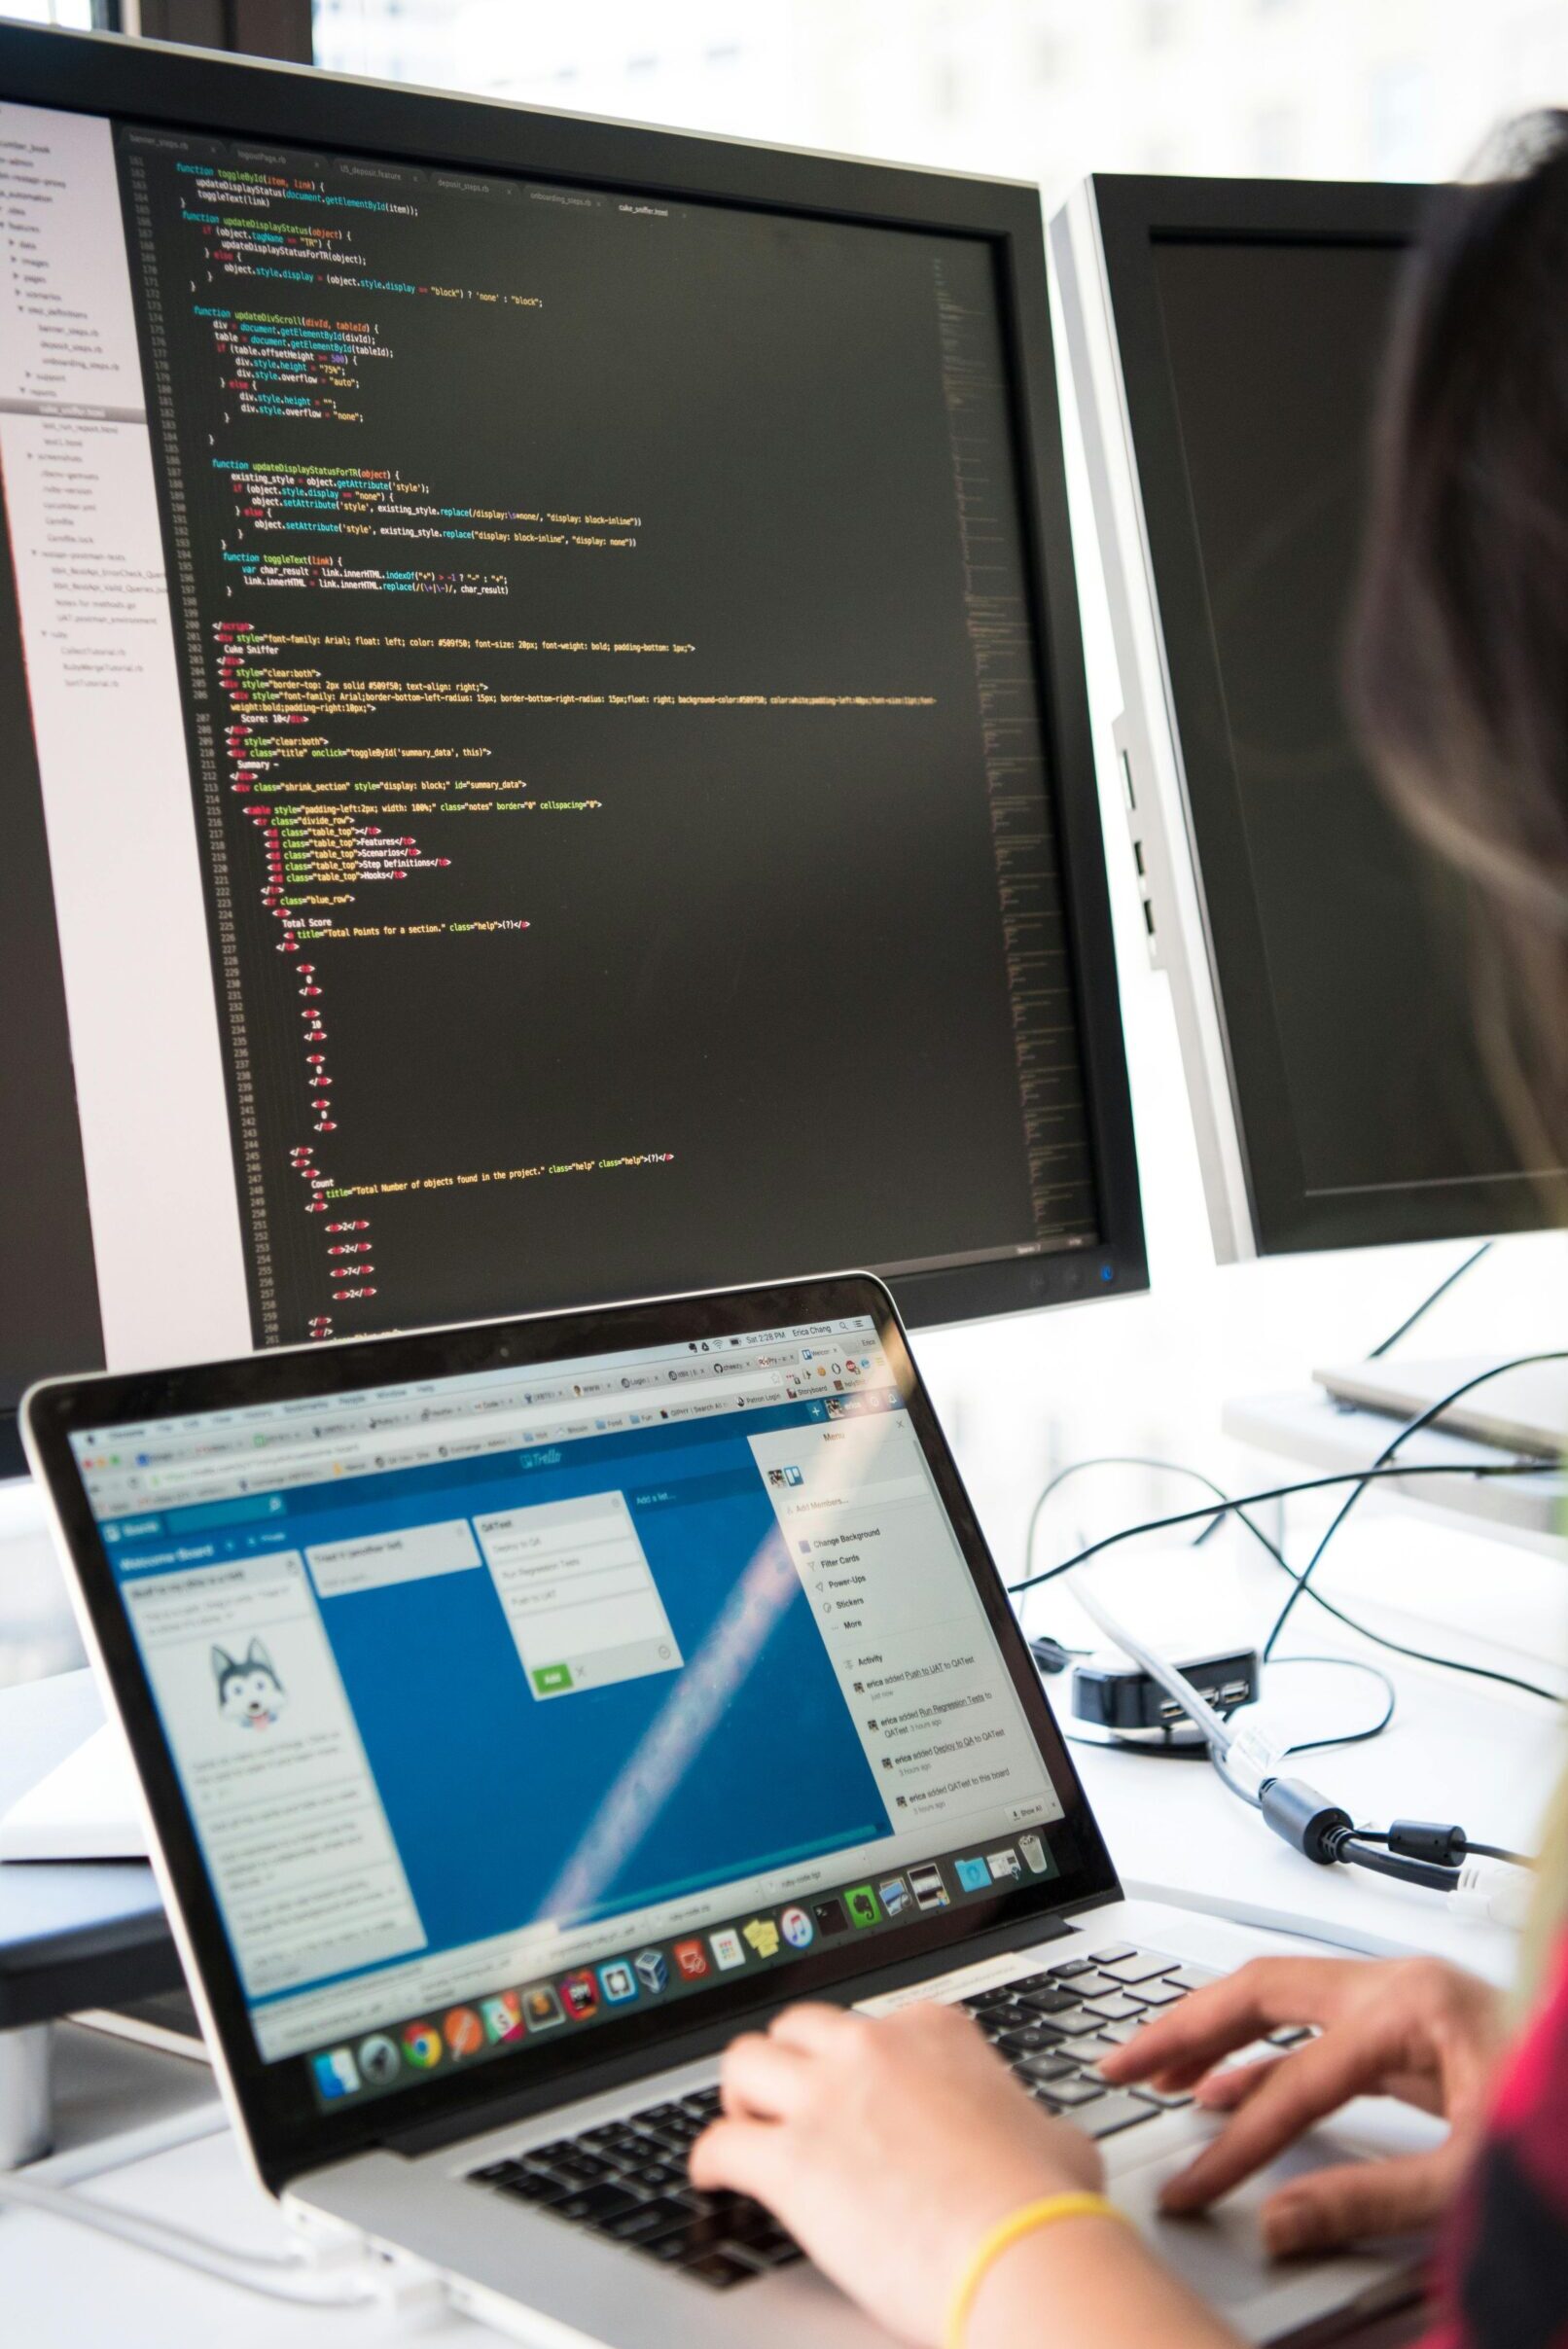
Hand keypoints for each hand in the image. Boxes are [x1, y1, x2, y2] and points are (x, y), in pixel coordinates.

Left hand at [690, 1999, 1101, 2345]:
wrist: (1022, 2251)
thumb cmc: (1044, 2205)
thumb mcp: (1055, 2137)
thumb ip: (1029, 2123)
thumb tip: (1044, 2142)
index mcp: (934, 2033)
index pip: (873, 2025)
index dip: (860, 2064)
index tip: (857, 2092)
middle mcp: (873, 2049)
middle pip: (798, 2028)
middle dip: (789, 2063)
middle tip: (789, 2101)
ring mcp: (827, 2097)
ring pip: (744, 2062)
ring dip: (741, 2096)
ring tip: (745, 2126)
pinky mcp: (790, 2159)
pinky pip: (718, 2143)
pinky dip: (709, 2161)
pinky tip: (713, 2176)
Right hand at [1099, 1955, 1506, 2255]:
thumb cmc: (1559, 2123)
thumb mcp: (1473, 2177)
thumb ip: (1374, 2201)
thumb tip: (1280, 2222)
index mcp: (1411, 2006)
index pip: (1295, 2078)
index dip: (1236, 2146)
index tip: (1192, 2190)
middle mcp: (1399, 1986)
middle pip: (1263, 1991)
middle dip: (1184, 2028)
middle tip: (1121, 2066)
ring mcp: (1406, 2003)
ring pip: (1283, 2001)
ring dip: (1214, 2034)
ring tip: (1153, 2072)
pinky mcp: (1415, 2032)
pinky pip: (1315, 2031)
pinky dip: (1263, 2058)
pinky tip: (1228, 2092)